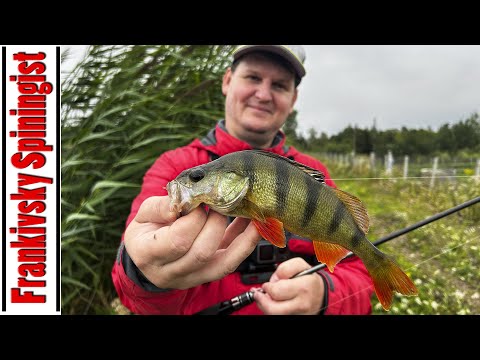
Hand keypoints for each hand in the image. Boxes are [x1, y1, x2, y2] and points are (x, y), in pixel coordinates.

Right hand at [123, 196, 261, 289]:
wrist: (147, 255)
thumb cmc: (146, 231)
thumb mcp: (143, 214)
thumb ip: (161, 206)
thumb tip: (185, 200)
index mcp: (148, 254)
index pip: (178, 240)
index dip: (194, 218)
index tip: (199, 201)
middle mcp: (169, 272)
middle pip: (202, 252)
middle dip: (216, 223)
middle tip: (219, 203)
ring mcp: (191, 278)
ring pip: (223, 263)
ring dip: (242, 238)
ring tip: (251, 213)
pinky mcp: (208, 276)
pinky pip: (231, 262)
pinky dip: (245, 243)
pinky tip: (253, 225)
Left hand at [253, 257, 324, 314]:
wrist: (321, 294)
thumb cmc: (309, 280)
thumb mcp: (300, 265)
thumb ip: (284, 268)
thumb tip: (273, 280)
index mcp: (303, 287)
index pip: (276, 291)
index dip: (268, 287)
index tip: (267, 285)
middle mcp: (301, 303)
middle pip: (272, 308)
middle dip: (263, 299)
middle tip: (261, 293)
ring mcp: (299, 314)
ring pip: (274, 314)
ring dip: (265, 306)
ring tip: (265, 297)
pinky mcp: (296, 318)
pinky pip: (278, 316)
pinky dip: (271, 309)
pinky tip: (271, 302)